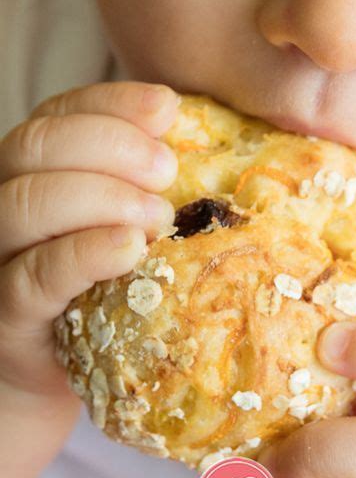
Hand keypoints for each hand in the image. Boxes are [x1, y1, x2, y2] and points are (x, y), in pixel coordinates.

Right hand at [0, 81, 177, 477]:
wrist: (54, 375)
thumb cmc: (101, 295)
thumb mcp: (122, 231)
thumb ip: (146, 190)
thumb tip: (213, 152)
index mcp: (34, 174)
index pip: (59, 114)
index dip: (112, 102)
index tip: (169, 108)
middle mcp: (3, 204)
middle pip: (35, 144)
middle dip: (111, 146)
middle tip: (167, 171)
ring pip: (27, 202)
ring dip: (101, 196)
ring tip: (158, 217)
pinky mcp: (8, 314)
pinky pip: (36, 275)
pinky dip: (84, 253)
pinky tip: (130, 248)